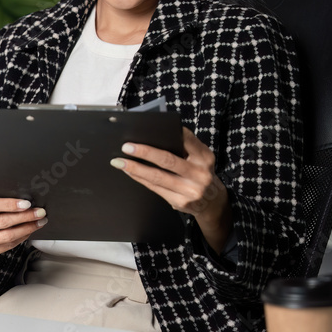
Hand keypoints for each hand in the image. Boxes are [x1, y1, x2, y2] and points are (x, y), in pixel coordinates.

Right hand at [0, 190, 46, 269]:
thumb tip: (18, 190)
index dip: (10, 204)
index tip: (27, 204)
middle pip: (1, 222)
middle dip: (24, 217)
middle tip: (39, 213)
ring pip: (6, 237)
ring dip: (26, 229)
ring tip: (38, 222)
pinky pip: (6, 247)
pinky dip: (20, 238)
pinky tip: (28, 231)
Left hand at [111, 127, 231, 251]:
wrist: (212, 203)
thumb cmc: (200, 173)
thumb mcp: (201, 158)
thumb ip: (186, 147)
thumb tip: (156, 135)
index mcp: (205, 158)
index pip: (188, 141)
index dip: (171, 134)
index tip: (150, 128)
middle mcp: (199, 174)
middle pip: (168, 160)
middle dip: (145, 152)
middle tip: (127, 147)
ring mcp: (190, 190)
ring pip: (158, 177)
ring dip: (135, 168)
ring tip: (119, 161)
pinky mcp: (180, 202)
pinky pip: (155, 188)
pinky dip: (140, 178)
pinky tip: (129, 172)